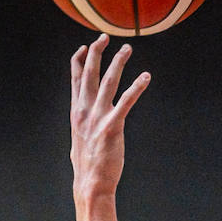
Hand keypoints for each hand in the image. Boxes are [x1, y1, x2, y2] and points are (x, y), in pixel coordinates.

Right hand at [70, 36, 149, 198]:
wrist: (91, 183)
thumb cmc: (88, 165)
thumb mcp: (80, 139)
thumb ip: (83, 125)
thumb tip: (83, 123)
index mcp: (76, 112)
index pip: (75, 79)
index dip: (79, 60)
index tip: (84, 46)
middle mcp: (84, 110)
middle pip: (89, 73)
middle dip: (96, 52)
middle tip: (104, 36)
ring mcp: (97, 118)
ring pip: (108, 82)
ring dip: (118, 63)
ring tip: (127, 48)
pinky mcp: (112, 127)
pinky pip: (126, 102)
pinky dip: (136, 87)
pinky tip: (145, 77)